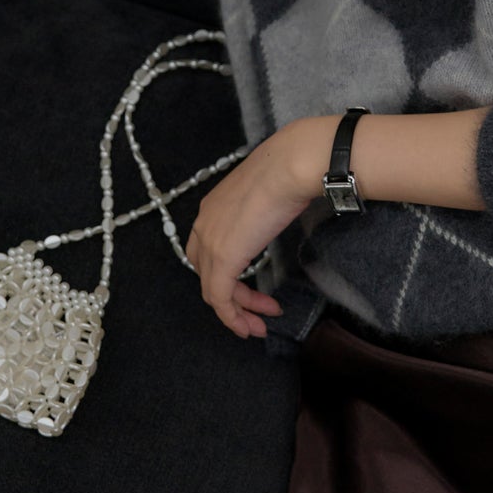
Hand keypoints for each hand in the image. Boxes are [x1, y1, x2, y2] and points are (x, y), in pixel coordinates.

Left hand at [184, 124, 311, 339]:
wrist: (289, 166)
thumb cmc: (287, 171)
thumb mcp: (267, 192)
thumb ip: (261, 208)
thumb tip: (276, 211)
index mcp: (212, 208)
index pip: (207, 251)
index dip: (226, 273)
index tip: (252, 286)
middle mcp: (204, 225)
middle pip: (208, 274)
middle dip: (233, 298)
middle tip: (259, 312)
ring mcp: (211, 243)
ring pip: (214, 291)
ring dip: (238, 312)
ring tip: (260, 324)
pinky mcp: (223, 259)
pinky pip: (220, 299)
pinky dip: (232, 317)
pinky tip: (249, 326)